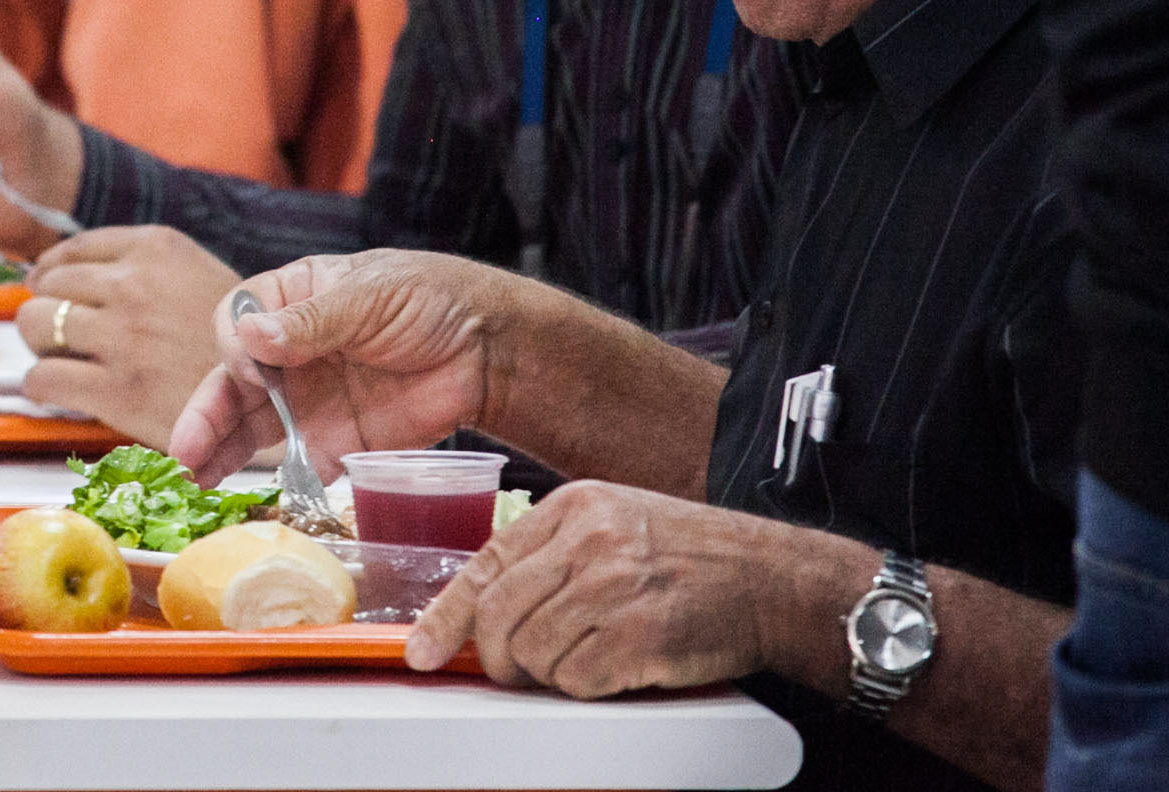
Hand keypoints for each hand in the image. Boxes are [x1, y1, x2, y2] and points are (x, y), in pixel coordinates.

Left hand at [18, 225, 235, 447]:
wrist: (274, 401)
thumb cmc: (234, 342)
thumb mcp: (196, 275)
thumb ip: (142, 265)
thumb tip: (66, 271)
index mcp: (156, 248)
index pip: (73, 249)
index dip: (53, 272)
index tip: (49, 288)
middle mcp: (135, 285)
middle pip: (48, 284)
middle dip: (47, 306)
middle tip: (57, 330)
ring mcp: (124, 337)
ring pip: (35, 324)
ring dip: (40, 343)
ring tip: (58, 357)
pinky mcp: (116, 390)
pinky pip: (42, 378)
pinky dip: (39, 384)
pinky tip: (54, 388)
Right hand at [168, 249, 524, 482]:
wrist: (490, 351)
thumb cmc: (429, 299)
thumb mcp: (368, 297)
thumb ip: (311, 322)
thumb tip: (250, 338)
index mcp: (290, 300)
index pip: (237, 323)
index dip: (237, 348)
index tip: (253, 366)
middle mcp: (289, 353)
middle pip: (231, 384)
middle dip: (205, 417)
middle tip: (185, 453)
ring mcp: (310, 400)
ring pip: (253, 428)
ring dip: (223, 453)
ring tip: (197, 480)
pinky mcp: (337, 442)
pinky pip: (299, 467)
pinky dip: (278, 487)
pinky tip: (255, 506)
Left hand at [407, 483, 784, 693]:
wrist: (772, 580)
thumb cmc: (692, 556)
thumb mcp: (614, 523)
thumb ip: (553, 552)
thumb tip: (488, 603)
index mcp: (574, 509)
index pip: (485, 565)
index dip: (445, 616)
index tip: (423, 650)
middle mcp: (589, 543)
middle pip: (499, 616)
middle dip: (497, 657)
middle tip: (516, 671)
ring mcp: (615, 589)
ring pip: (533, 652)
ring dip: (548, 673)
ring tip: (584, 660)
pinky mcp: (641, 636)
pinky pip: (576, 680)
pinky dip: (585, 687)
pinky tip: (615, 667)